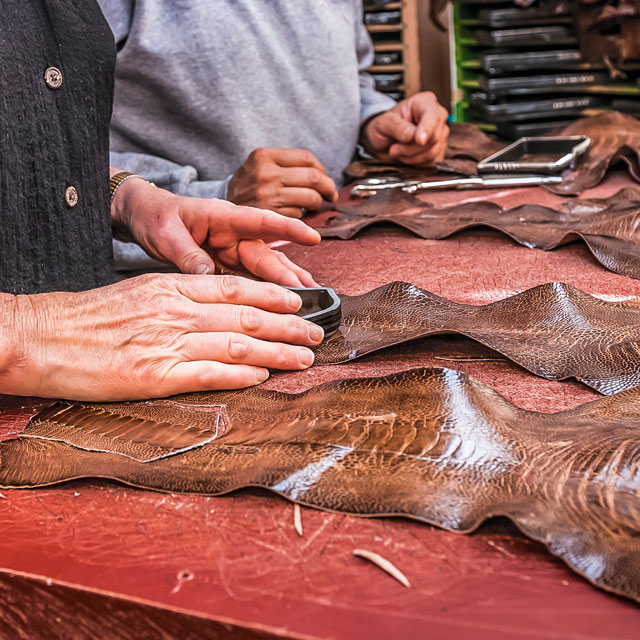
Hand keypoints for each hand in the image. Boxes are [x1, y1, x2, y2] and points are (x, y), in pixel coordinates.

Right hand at [4, 275, 323, 400]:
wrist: (41, 337)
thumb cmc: (87, 317)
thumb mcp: (137, 292)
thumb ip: (178, 298)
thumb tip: (216, 307)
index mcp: (171, 288)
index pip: (234, 288)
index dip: (272, 295)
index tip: (299, 303)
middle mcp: (176, 312)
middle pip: (246, 316)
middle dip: (288, 325)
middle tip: (315, 334)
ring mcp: (168, 344)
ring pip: (238, 345)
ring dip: (277, 351)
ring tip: (304, 357)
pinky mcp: (156, 376)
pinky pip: (210, 374)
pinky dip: (242, 375)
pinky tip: (264, 376)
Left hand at [112, 177, 320, 285]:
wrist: (144, 218)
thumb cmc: (156, 218)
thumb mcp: (166, 234)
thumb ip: (188, 254)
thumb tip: (208, 276)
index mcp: (222, 217)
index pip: (261, 220)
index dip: (288, 228)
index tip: (312, 237)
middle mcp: (233, 234)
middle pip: (265, 254)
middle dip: (289, 273)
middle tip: (311, 292)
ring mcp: (232, 251)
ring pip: (264, 269)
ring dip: (285, 284)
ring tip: (310, 299)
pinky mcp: (227, 266)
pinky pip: (250, 280)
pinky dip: (266, 292)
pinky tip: (283, 305)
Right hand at [227, 148, 337, 218]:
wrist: (221, 211)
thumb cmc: (249, 188)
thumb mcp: (259, 166)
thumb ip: (286, 165)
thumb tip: (323, 176)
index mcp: (263, 156)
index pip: (307, 158)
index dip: (322, 169)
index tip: (325, 179)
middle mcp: (265, 174)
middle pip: (313, 177)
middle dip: (328, 188)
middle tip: (330, 195)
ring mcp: (268, 196)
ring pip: (310, 197)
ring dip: (317, 203)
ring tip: (313, 205)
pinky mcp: (270, 216)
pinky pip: (299, 215)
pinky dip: (301, 216)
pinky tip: (294, 214)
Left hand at [361, 92, 448, 165]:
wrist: (383, 139)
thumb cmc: (385, 126)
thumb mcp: (384, 123)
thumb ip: (399, 128)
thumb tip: (413, 137)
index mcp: (424, 103)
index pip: (433, 116)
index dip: (427, 130)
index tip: (419, 141)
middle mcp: (436, 117)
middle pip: (434, 137)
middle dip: (411, 148)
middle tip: (393, 149)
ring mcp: (440, 134)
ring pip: (433, 152)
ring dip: (411, 157)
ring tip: (397, 151)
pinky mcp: (438, 150)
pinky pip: (432, 161)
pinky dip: (416, 163)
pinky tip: (406, 156)